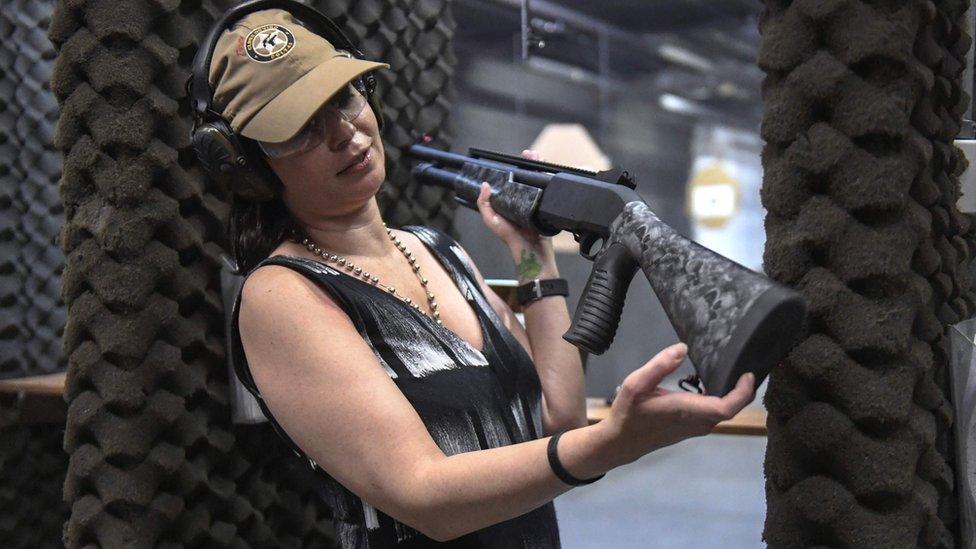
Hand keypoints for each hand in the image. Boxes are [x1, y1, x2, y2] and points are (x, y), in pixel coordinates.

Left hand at [476, 149, 553, 256]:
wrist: (532, 252)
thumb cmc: (510, 238)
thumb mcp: (491, 221)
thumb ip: (484, 204)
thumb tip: (484, 185)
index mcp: (508, 202)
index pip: (511, 180)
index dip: (513, 167)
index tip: (516, 158)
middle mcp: (522, 201)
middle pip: (526, 177)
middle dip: (528, 164)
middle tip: (530, 154)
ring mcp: (535, 203)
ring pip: (538, 181)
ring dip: (539, 168)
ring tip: (538, 157)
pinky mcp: (546, 207)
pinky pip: (548, 190)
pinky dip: (549, 179)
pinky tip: (548, 170)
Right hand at [599, 342, 755, 465]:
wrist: (622, 441)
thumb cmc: (629, 413)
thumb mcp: (636, 384)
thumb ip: (659, 365)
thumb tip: (683, 348)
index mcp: (686, 410)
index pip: (725, 408)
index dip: (742, 393)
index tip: (748, 374)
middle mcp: (698, 422)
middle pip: (732, 409)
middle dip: (744, 389)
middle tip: (745, 364)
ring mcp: (698, 428)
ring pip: (725, 412)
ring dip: (734, 394)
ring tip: (733, 368)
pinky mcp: (695, 428)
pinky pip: (716, 413)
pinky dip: (723, 398)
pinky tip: (714, 381)